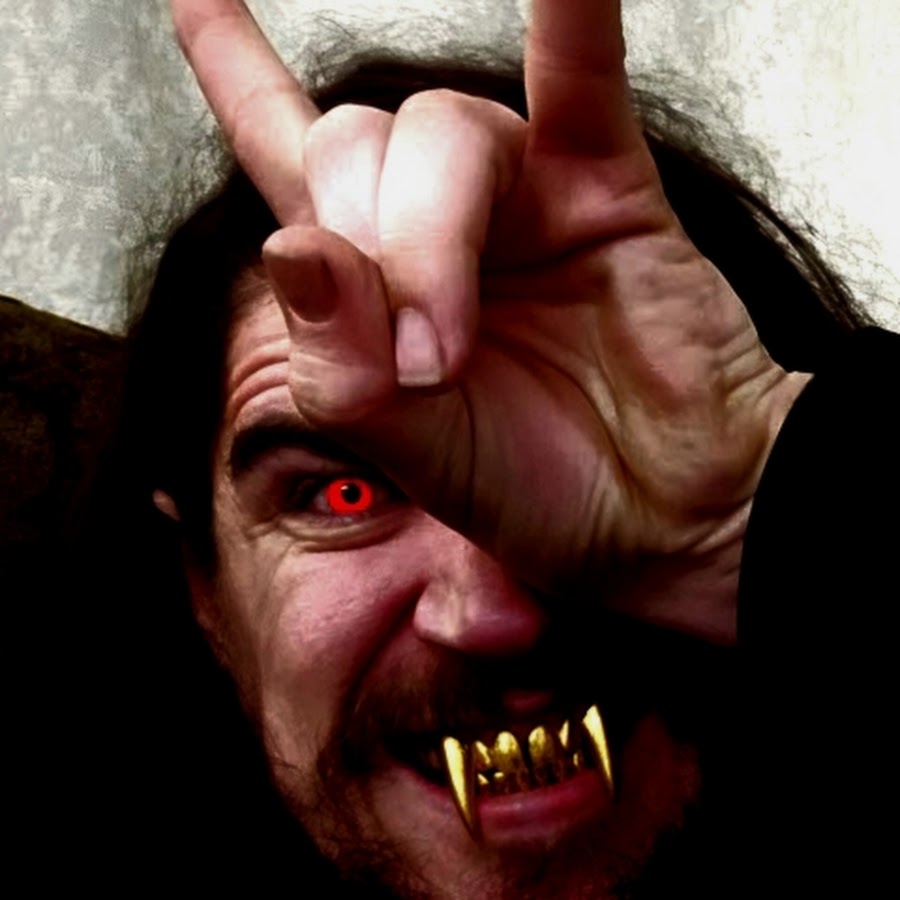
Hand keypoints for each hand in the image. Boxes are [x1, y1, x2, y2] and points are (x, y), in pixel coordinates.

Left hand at [172, 0, 808, 642]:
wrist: (654, 513)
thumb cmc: (532, 487)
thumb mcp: (408, 449)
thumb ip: (340, 362)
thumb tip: (291, 246)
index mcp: (374, 280)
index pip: (286, 153)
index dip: (239, 74)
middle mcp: (437, 221)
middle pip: (355, 145)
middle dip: (369, 248)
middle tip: (417, 365)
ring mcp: (522, 195)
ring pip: (442, 132)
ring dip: (432, 240)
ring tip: (453, 348)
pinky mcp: (607, 187)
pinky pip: (581, 80)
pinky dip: (571, 20)